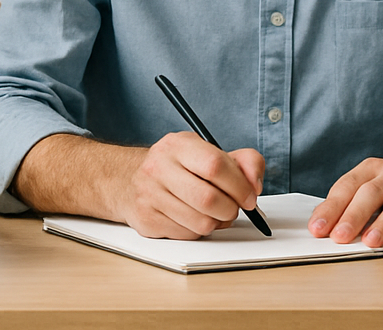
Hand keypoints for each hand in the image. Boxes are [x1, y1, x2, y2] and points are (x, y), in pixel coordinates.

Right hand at [120, 132, 264, 239]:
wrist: (127, 180)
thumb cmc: (176, 167)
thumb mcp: (208, 152)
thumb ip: (243, 161)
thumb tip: (255, 185)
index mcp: (178, 145)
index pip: (216, 165)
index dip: (240, 185)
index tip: (249, 196)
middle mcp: (160, 167)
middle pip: (209, 199)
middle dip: (231, 209)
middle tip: (233, 208)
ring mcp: (150, 195)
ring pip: (201, 222)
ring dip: (217, 223)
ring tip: (214, 213)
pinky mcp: (147, 220)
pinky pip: (187, 235)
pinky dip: (199, 231)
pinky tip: (194, 218)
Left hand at [309, 151, 382, 248]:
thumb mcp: (372, 183)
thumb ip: (347, 202)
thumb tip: (320, 224)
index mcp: (373, 170)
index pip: (348, 186)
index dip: (331, 208)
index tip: (318, 228)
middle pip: (372, 193)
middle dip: (354, 216)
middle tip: (339, 236)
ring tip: (371, 242)